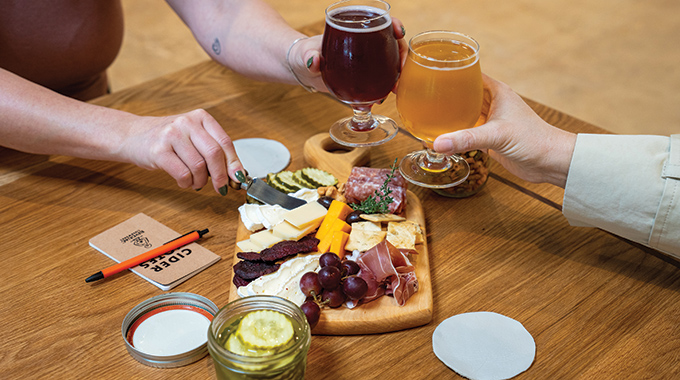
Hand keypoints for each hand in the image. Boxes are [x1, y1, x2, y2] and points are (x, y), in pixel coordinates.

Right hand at [120, 109, 243, 193]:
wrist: (133, 136)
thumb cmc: (168, 139)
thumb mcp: (193, 137)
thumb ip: (214, 151)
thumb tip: (235, 174)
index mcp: (201, 117)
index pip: (225, 142)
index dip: (234, 163)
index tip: (238, 178)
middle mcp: (187, 122)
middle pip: (214, 154)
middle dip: (221, 176)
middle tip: (220, 188)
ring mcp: (172, 135)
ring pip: (199, 167)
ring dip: (201, 181)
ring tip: (196, 182)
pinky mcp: (159, 150)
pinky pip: (183, 174)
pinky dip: (187, 183)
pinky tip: (184, 181)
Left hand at [289, 17, 407, 93]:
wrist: (302, 69)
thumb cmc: (303, 54)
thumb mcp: (305, 54)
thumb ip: (309, 57)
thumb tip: (314, 61)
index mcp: (353, 29)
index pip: (380, 22)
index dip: (394, 25)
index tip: (399, 32)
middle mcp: (364, 43)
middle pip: (392, 44)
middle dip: (402, 57)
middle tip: (400, 74)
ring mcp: (366, 60)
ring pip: (389, 63)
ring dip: (396, 76)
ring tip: (392, 90)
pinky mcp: (363, 76)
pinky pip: (378, 80)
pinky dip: (381, 90)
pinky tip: (378, 100)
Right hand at [433, 74, 576, 187]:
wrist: (550, 161)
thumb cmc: (534, 140)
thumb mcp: (497, 135)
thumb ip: (466, 139)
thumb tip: (438, 143)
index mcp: (496, 91)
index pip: (469, 73)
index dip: (452, 70)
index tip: (431, 71)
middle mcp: (492, 102)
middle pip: (463, 93)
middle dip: (445, 94)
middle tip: (422, 95)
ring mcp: (491, 120)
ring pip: (464, 112)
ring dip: (449, 115)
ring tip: (426, 115)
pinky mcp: (489, 138)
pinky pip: (467, 132)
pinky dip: (455, 134)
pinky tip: (441, 137)